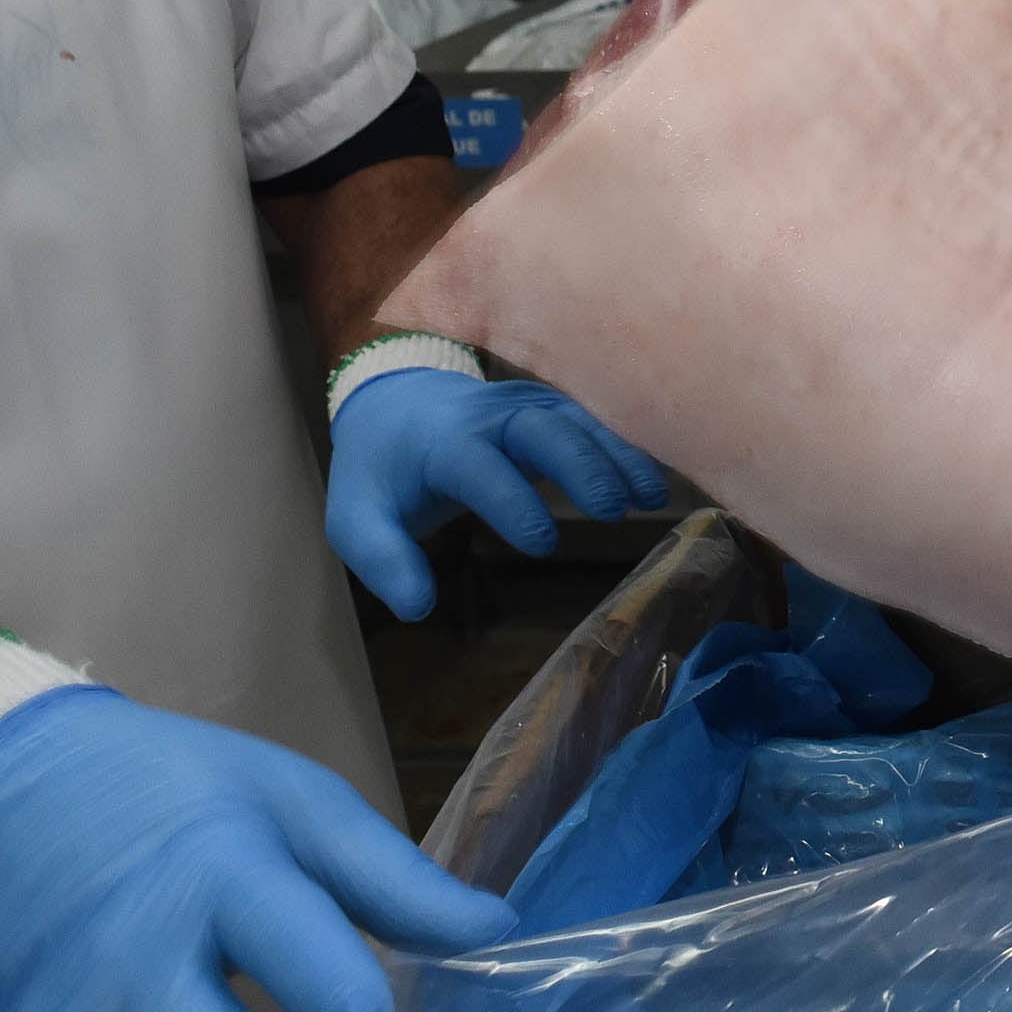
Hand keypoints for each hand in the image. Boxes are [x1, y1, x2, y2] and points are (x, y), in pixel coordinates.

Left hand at [325, 370, 667, 621]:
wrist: (397, 404)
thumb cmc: (382, 471)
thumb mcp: (357, 520)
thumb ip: (384, 562)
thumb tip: (418, 607)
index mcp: (443, 442)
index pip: (479, 466)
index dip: (511, 500)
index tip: (542, 543)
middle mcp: (491, 415)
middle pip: (542, 428)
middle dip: (581, 465)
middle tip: (614, 511)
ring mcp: (527, 405)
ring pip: (579, 420)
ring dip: (618, 454)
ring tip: (653, 496)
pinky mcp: (554, 409)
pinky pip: (595, 421)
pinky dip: (627, 445)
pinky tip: (655, 480)